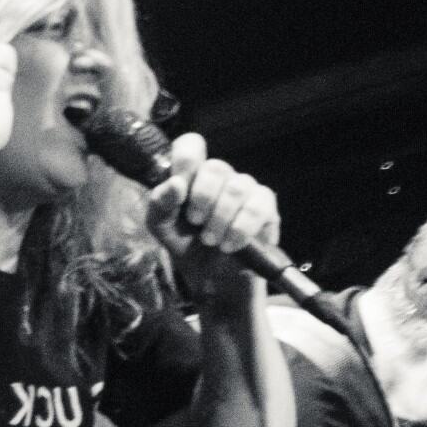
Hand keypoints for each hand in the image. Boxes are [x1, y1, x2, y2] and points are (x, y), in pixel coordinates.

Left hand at [146, 132, 279, 302]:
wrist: (214, 282)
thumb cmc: (188, 248)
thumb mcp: (163, 229)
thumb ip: (160, 205)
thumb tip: (175, 184)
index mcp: (192, 176)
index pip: (191, 145)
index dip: (186, 159)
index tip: (180, 185)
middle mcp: (221, 177)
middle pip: (215, 167)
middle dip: (202, 200)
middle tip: (196, 224)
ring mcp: (246, 189)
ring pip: (237, 187)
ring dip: (220, 219)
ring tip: (211, 240)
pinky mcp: (267, 207)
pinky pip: (258, 206)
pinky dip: (241, 228)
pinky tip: (231, 244)